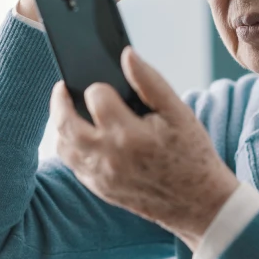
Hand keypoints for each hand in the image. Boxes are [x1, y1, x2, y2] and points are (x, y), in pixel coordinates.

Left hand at [50, 48, 238, 248]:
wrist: (198, 203)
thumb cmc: (191, 154)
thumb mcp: (178, 112)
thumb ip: (150, 81)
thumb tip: (127, 55)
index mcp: (129, 135)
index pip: (96, 97)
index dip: (99, 86)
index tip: (104, 84)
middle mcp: (109, 157)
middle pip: (66, 123)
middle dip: (59, 101)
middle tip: (63, 88)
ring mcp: (101, 176)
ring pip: (64, 146)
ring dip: (61, 125)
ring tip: (68, 109)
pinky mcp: (100, 189)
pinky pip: (73, 165)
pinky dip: (70, 146)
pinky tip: (80, 134)